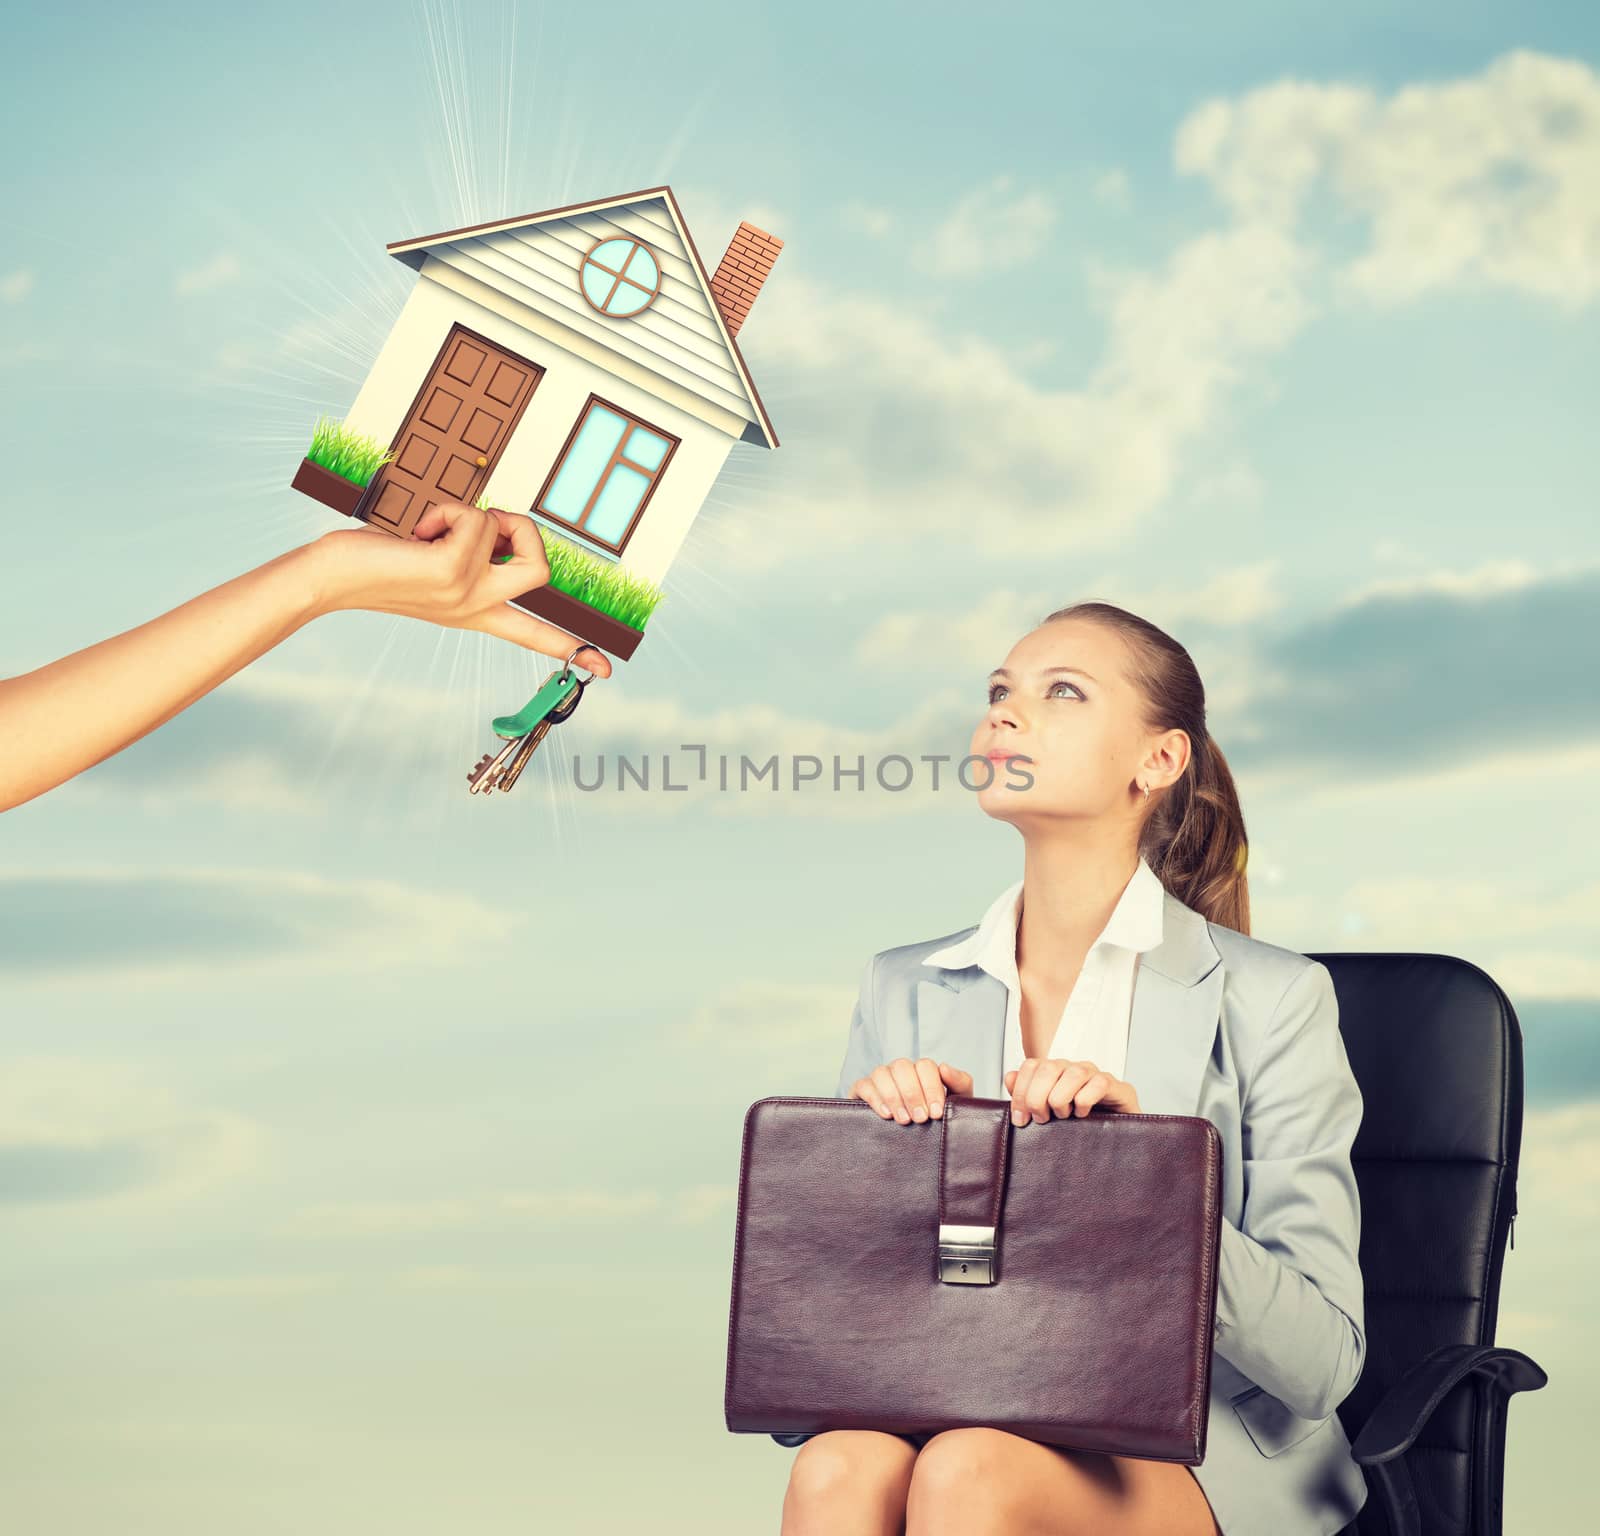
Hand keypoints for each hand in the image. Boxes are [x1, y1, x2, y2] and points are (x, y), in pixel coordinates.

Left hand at [303, 501, 612, 675]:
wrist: (331, 578)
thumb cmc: (375, 563)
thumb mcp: (434, 564)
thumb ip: (472, 552)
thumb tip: (499, 526)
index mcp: (475, 611)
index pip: (534, 635)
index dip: (573, 647)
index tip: (605, 670)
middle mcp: (477, 607)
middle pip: (543, 571)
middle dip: (525, 529)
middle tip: (482, 523)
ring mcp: (468, 592)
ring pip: (509, 530)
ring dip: (472, 512)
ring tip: (432, 528)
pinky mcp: (453, 571)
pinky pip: (477, 519)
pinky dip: (449, 511)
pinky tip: (418, 532)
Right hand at [847, 1058, 973, 1122]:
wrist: (919, 1148)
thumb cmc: (936, 1120)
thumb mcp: (956, 1102)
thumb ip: (960, 1083)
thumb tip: (944, 1066)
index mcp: (922, 1071)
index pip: (925, 1066)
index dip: (931, 1088)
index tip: (936, 1112)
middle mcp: (900, 1071)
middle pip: (902, 1066)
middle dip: (912, 1094)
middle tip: (920, 1119)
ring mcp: (881, 1079)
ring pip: (881, 1072)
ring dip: (894, 1096)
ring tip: (903, 1120)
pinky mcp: (862, 1090)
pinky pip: (864, 1085)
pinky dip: (875, 1098)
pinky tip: (886, 1114)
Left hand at [1003, 1058, 1141, 1125]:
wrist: (1115, 1138)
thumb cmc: (1077, 1124)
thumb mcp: (1047, 1112)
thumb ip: (1025, 1094)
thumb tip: (1009, 1077)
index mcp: (1055, 1071)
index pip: (1031, 1066)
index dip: (1020, 1092)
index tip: (1020, 1119)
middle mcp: (1073, 1068)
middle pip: (1048, 1067)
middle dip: (1037, 1097)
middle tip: (1041, 1119)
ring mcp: (1096, 1075)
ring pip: (1073, 1073)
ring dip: (1061, 1099)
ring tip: (1062, 1116)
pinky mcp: (1118, 1087)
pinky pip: (1099, 1084)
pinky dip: (1085, 1101)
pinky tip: (1082, 1115)